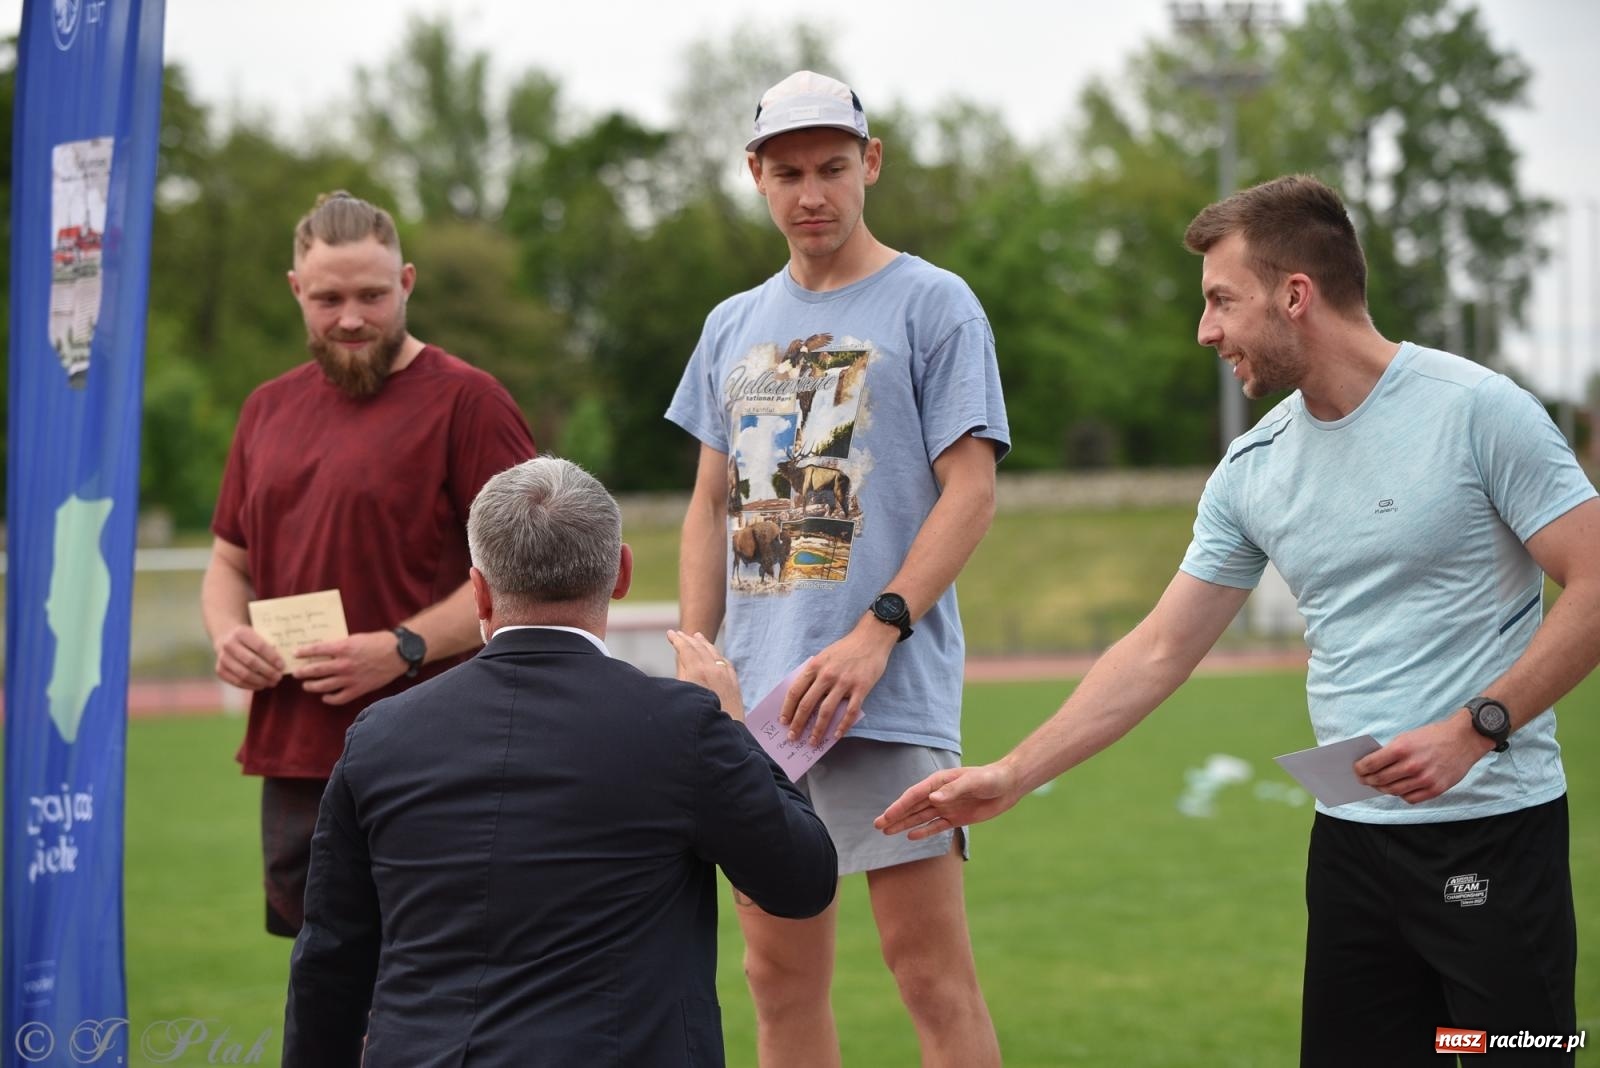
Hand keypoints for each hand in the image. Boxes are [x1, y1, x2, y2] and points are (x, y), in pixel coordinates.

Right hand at [212, 624, 284, 690]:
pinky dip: (251, 685)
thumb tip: (283, 661)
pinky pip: (237, 681)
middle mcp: (228, 644)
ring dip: (260, 680)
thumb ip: (270, 643)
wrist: (226, 638)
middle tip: (279, 677)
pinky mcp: (220, 670)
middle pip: (251, 662)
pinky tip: (261, 685)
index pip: (259, 646)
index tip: (282, 665)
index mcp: (241, 632)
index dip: (272, 658)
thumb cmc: (250, 638)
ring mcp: (222, 658)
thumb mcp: (259, 633)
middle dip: (268, 671)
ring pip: (244, 674)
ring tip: (272, 682)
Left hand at [294, 631, 408, 705]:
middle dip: (303, 672)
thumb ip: (340, 646)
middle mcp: (344, 664)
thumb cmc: (379, 642)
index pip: (316, 650)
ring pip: (324, 686)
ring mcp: (350, 679)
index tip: (296, 654)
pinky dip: (330, 699)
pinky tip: (325, 697)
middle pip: (316, 670)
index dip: (303, 652)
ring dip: (312, 686)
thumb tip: (325, 651)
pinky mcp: (358, 689)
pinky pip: (339, 698)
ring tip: (306, 686)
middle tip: (296, 673)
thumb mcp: (356, 638)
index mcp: (343, 648)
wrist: (398, 653)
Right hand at [668, 629, 743, 720]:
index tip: (670, 633)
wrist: (724, 734)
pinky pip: (725, 662)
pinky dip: (717, 655)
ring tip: (698, 636)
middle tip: (680, 633)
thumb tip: (682, 657)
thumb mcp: (684, 693)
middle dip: (688, 639)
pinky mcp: (734, 682)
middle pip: (699, 647)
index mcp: (698, 671)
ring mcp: (726, 675)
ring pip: (714, 653)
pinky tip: (716, 655)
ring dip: (704, 643)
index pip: (686, 649)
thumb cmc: (699, 717)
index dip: (677, 640)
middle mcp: (713, 669)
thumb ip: (683, 673)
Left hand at [781, 621, 894, 744]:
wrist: (871, 638)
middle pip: (807, 704)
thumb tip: (803, 697)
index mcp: (815, 666)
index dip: (787, 708)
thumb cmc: (846, 648)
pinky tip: (836, 736)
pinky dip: (842, 726)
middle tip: (793, 737)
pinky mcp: (861, 688)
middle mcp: (827, 675)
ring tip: (812, 741)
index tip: (784, 721)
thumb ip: (814, 674)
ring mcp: (844, 682)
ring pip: (826, 711)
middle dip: (798, 723)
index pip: (795, 691)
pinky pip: (849, 712)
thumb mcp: (824, 656)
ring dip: (817, 730)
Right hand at [874, 763, 1021, 839]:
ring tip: (886, 832)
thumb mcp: (973, 782)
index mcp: (940, 782)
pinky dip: (923, 831)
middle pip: (913, 807)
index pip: (915, 795)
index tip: (886, 816)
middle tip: (877, 825)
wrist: (1008, 785)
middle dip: (895, 816)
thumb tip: (932, 799)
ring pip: (920, 817)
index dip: (900, 806)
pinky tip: (910, 836)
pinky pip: (936, 826)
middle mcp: (940, 794)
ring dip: (904, 824)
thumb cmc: (990, 779)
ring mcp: (947, 807)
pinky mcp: (956, 818)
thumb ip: (953, 790)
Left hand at [1353, 711, 1494, 803]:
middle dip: (1368, 780)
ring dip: (1382, 789)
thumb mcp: (1407, 737)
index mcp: (1402, 749)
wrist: (1464, 739)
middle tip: (1363, 780)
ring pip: (1394, 791)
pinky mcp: (1436, 789)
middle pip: (1380, 780)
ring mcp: (1424, 779)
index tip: (1356, 770)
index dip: (1360, 769)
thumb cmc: (1432, 737)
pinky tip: (1399, 790)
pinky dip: (1402, 795)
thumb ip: (1390, 752)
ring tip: (1378, 786)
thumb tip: (1372, 765)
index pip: (1371, 764)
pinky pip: (1411, 798)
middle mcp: (1412, 766)